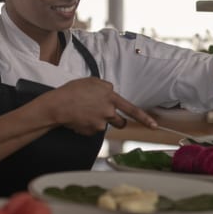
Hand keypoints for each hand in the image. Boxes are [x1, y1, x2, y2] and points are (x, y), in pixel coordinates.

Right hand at [34, 77, 156, 134]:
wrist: (58, 105)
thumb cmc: (73, 91)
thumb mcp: (92, 82)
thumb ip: (105, 88)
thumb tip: (110, 93)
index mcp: (110, 97)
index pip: (132, 109)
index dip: (144, 118)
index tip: (154, 126)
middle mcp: (109, 111)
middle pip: (120, 122)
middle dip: (116, 120)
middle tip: (103, 113)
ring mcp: (101, 123)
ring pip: (105, 125)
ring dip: (99, 121)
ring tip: (84, 112)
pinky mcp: (92, 132)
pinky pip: (93, 130)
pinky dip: (87, 126)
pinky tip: (79, 118)